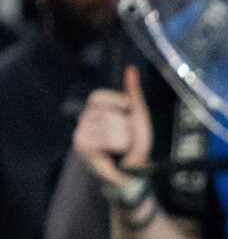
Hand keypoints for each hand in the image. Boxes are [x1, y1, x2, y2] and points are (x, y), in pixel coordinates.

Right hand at [73, 66, 152, 186]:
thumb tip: (131, 69)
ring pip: (112, 127)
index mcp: (93, 110)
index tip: (125, 115)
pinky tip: (116, 153)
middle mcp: (82, 121)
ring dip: (126, 139)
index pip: (98, 97)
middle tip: (126, 138)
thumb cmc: (134, 142)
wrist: (133, 170)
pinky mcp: (83, 148)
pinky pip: (108, 139)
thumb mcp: (137, 114)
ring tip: (122, 147)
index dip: (117, 103)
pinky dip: (120, 146)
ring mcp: (79, 134)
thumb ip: (133, 92)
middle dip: (127, 127)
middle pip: (110, 114)